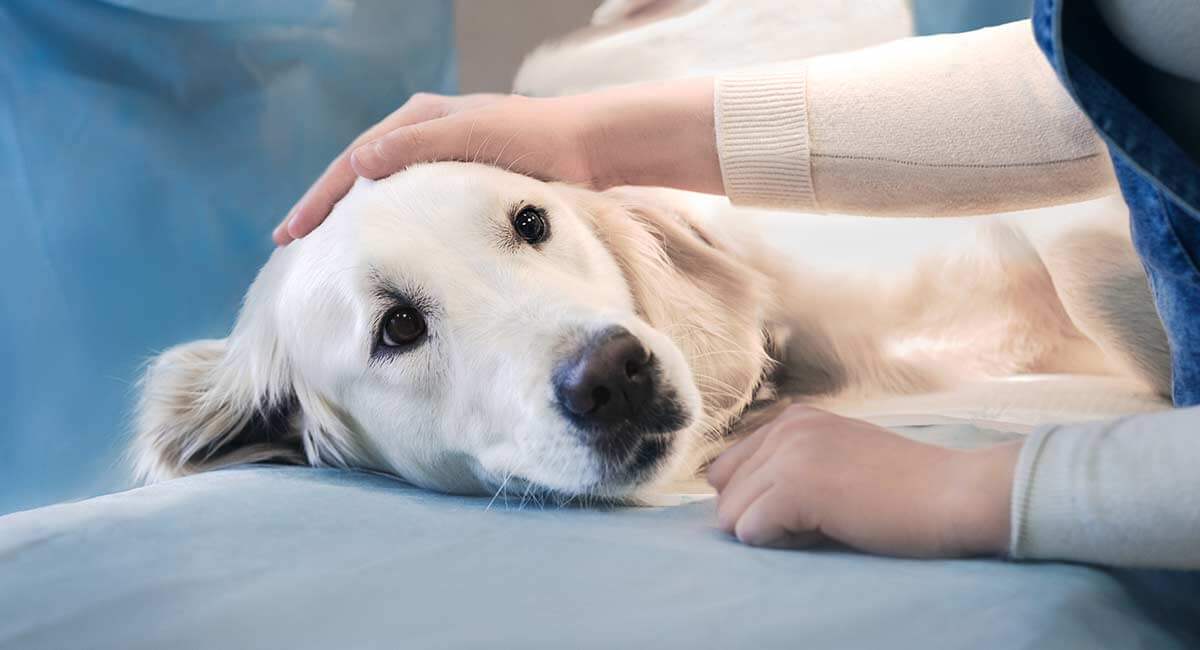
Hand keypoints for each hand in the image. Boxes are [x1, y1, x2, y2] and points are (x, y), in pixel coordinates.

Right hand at [276, 92, 513, 243]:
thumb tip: (359, 162)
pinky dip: (385, 221)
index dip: (320, 197)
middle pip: (358, 173)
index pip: (354, 160)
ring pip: (381, 189)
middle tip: (287, 241)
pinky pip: (409, 200)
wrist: (589, 147)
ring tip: (320, 247)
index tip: (292, 232)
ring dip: (349, 215)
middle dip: (323, 206)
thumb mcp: (474, 136)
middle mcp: (423, 134)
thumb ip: (418, 147)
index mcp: (419, 119)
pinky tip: (376, 244)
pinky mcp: (459, 179)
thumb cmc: (536, 138)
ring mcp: (439, 157)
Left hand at [707, 405, 1020, 557]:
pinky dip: (781, 544)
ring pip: (731, 516)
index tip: (810, 505)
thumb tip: (736, 506)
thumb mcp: (838, 461)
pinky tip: (827, 530)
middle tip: (821, 517)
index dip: (758, 500)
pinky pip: (749, 532)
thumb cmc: (906, 491)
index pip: (727, 470)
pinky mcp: (795, 486)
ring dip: (772, 532)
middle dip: (760, 517)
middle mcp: (785, 427)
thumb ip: (790, 467)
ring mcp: (788, 453)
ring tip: (827, 522)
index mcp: (793, 419)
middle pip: (724, 493)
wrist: (957, 493)